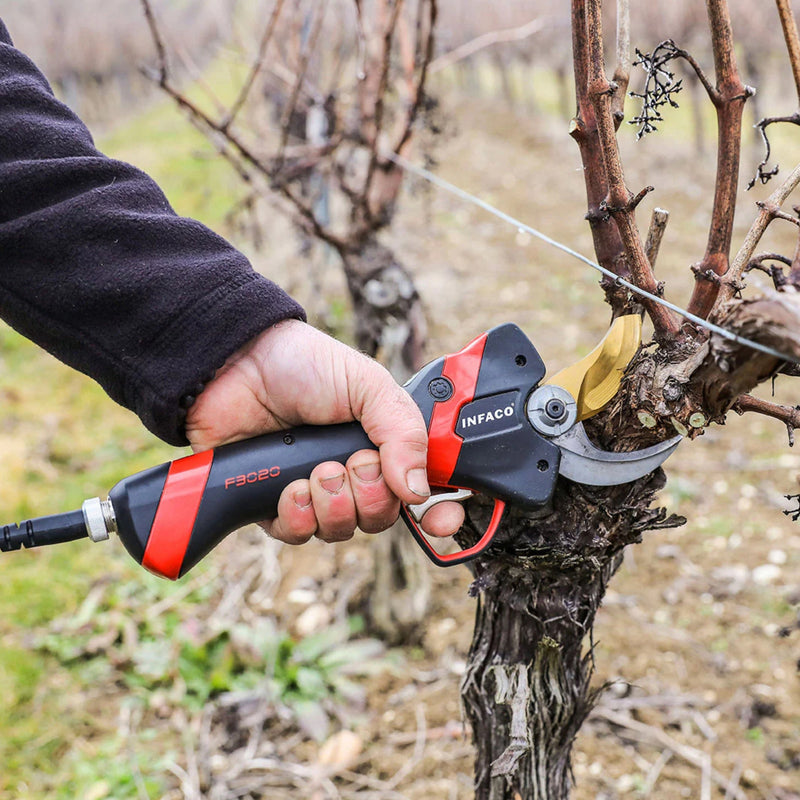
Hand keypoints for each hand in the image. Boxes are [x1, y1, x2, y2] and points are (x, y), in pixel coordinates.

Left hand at [185, 319, 463, 543]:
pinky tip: (290, 488)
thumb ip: (402, 432)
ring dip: (333, 506)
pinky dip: (298, 517)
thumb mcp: (368, 384)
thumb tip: (419, 490)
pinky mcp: (274, 504)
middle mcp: (354, 473)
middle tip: (353, 463)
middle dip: (371, 497)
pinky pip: (297, 535)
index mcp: (385, 445)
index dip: (439, 513)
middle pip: (381, 517)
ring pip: (341, 530)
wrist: (237, 364)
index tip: (441, 521)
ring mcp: (315, 491)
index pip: (424, 491)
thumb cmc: (304, 364)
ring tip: (317, 471)